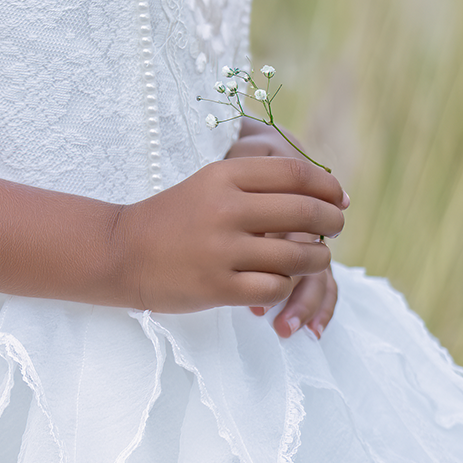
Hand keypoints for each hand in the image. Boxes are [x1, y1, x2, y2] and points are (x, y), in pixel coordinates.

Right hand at [108, 128, 345, 326]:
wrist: (121, 252)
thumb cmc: (176, 217)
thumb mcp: (211, 184)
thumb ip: (260, 184)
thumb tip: (328, 194)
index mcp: (224, 176)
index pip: (297, 174)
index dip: (329, 186)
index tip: (340, 199)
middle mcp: (225, 209)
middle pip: (305, 212)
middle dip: (332, 221)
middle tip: (337, 227)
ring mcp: (221, 250)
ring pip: (297, 256)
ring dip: (318, 259)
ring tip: (317, 258)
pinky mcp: (217, 287)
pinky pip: (275, 288)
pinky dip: (286, 286)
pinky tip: (280, 281)